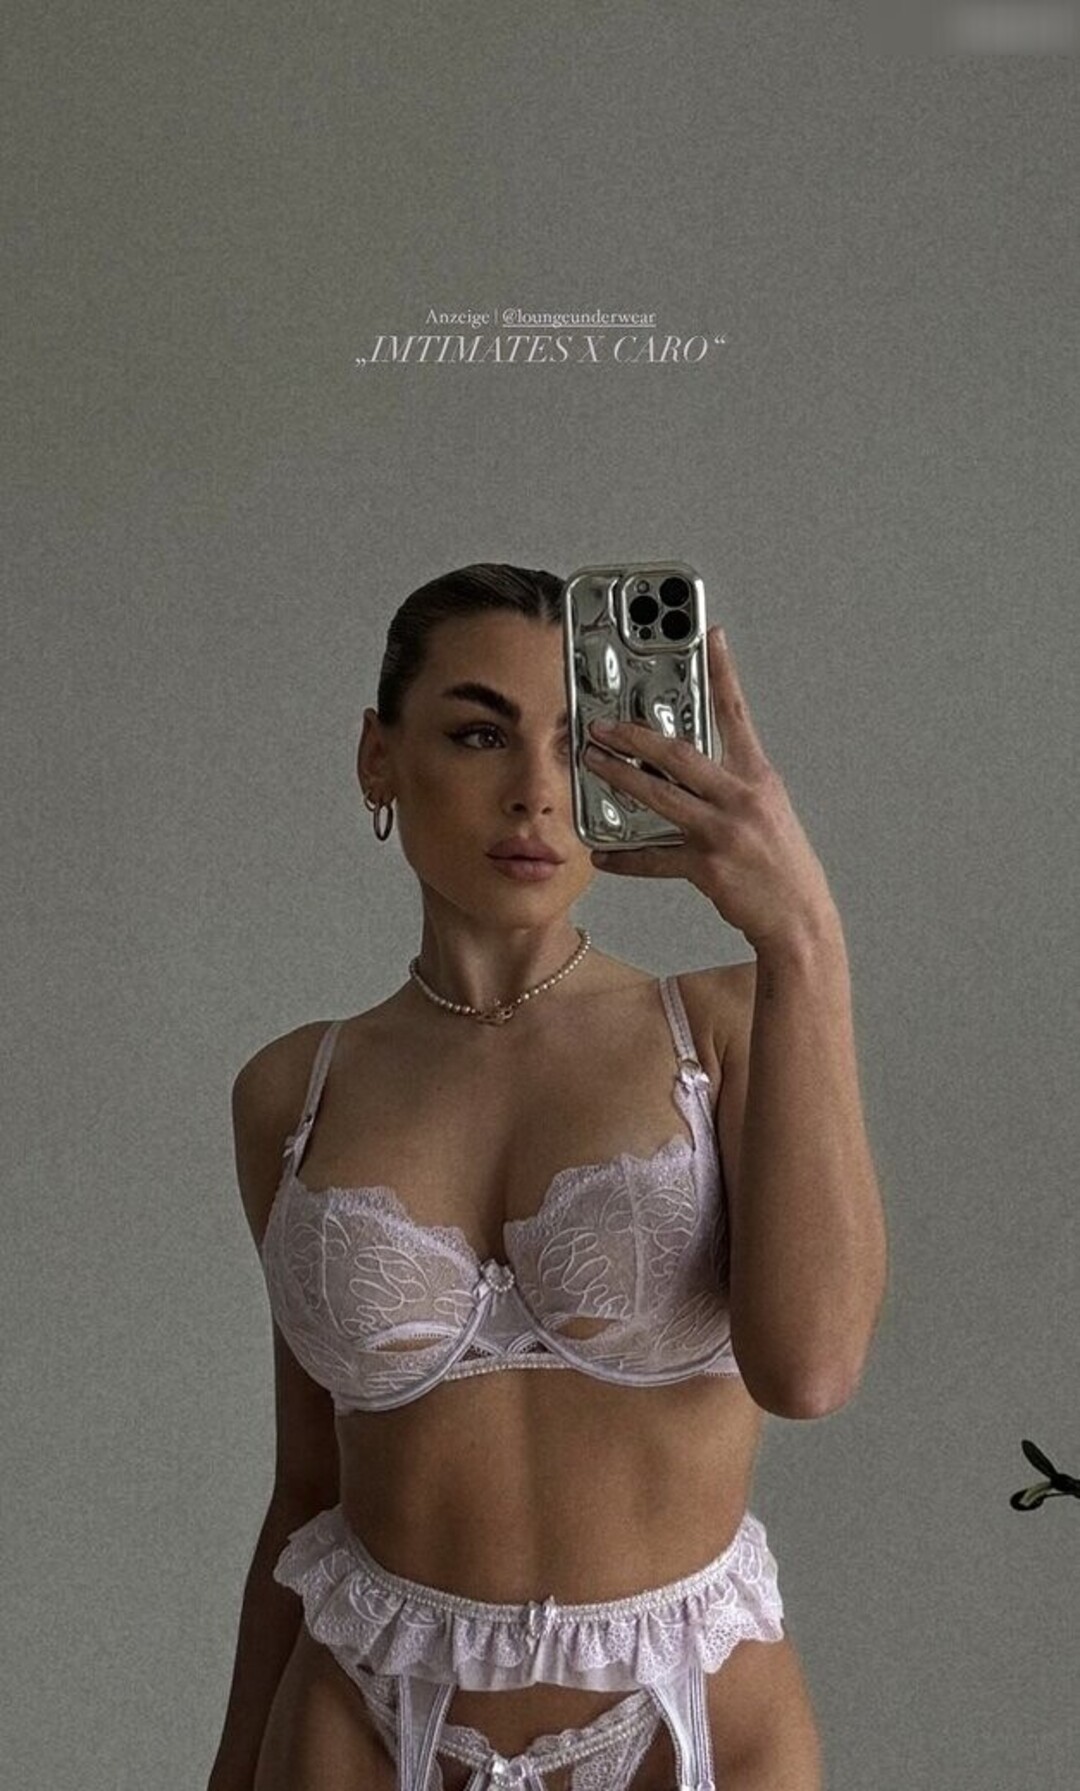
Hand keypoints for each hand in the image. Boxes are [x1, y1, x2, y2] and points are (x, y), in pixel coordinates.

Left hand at [582, 626, 835, 950]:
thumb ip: (731, 784)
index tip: (708, 636)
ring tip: (592, 763)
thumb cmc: (782, 865)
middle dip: (635, 735)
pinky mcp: (707, 866)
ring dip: (620, 778)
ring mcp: (724, 831)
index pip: (737, 713)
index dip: (722, 672)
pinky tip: (604, 853)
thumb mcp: (767, 811)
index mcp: (758, 777)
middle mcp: (742, 797)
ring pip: (660, 796)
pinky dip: (626, 857)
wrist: (800, 918)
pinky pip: (656, 858)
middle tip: (603, 723)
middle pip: (680, 753)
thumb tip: (687, 768)